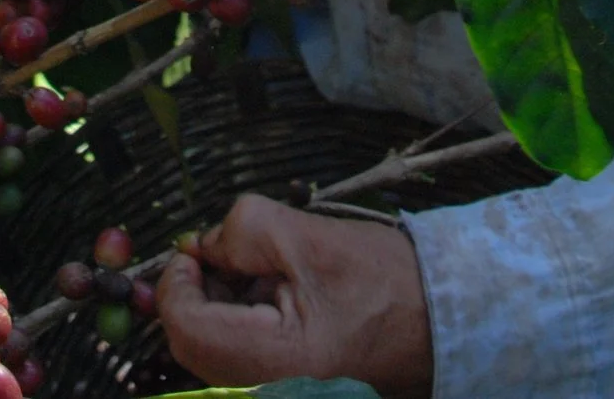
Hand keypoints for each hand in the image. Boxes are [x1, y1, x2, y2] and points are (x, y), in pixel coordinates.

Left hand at [155, 196, 433, 398]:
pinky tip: (267, 291)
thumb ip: (241, 230)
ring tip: (256, 271)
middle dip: (194, 292)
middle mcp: (268, 386)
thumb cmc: (384, 280)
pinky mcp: (279, 380)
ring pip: (208, 348)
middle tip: (220, 255)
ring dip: (214, 303)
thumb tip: (198, 246)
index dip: (177, 283)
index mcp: (276, 358)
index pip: (187, 326)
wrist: (437, 316)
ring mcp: (273, 387)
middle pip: (191, 343)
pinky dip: (233, 317)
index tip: (195, 251)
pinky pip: (233, 352)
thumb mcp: (307, 237)